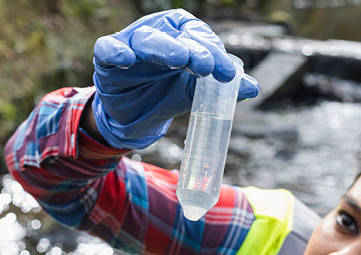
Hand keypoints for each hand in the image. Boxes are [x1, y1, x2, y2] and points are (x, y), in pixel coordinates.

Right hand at [91, 9, 258, 148]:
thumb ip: (223, 87)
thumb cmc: (167, 91)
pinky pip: (108, 49)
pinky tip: (125, 58)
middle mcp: (158, 33)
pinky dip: (115, 51)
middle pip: (176, 36)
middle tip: (205, 66)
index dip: (215, 54)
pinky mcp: (107, 59)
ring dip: (162, 47)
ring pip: (146, 39)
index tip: (228, 75)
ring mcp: (131, 44)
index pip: (200, 38)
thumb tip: (253, 88)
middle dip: (192, 49)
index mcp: (182, 34)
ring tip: (177, 59)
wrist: (135, 114)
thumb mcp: (197, 91)